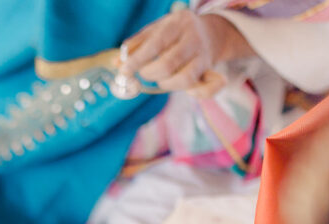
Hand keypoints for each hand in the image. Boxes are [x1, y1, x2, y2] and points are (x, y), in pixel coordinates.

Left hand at [120, 8, 248, 95]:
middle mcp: (194, 39)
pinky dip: (196, 94)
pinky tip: (186, 90)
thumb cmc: (175, 33)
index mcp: (178, 23)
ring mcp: (205, 56)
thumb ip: (136, 44)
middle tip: (144, 73)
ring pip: (185, 79)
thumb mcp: (156, 30)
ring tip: (161, 79)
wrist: (212, 32)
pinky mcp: (212, 72)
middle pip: (168, 64)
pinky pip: (206, 90)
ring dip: (166, 85)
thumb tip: (116, 63)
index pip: (155, 44)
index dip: (137, 61)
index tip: (124, 71)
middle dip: (149, 73)